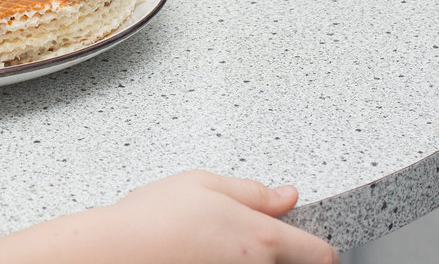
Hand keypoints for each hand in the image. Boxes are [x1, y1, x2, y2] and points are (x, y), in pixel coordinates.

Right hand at [100, 171, 337, 263]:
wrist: (116, 253)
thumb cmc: (154, 218)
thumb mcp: (205, 183)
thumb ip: (254, 192)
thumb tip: (286, 196)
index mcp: (263, 239)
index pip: (322, 256)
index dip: (320, 248)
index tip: (309, 242)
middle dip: (283, 254)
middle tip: (248, 237)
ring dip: (253, 260)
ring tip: (218, 244)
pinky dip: (229, 263)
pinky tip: (203, 254)